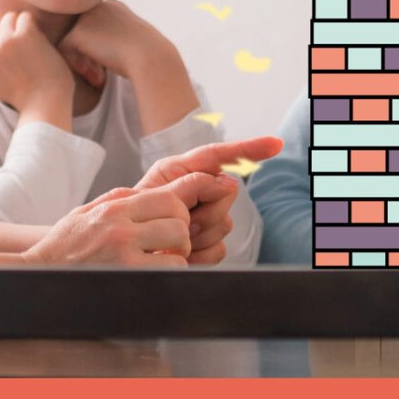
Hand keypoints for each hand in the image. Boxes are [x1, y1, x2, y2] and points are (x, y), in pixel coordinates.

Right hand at [0, 11, 75, 128]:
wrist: (44, 105)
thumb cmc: (24, 96)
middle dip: (6, 29)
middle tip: (21, 44)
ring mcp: (5, 41)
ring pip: (9, 17)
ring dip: (20, 26)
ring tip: (31, 43)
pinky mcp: (24, 35)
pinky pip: (25, 17)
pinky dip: (33, 25)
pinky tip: (38, 40)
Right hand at [25, 172, 218, 265]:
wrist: (35, 273)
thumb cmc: (64, 246)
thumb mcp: (88, 211)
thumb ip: (121, 201)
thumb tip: (157, 193)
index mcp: (113, 208)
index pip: (168, 198)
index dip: (180, 210)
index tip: (176, 222)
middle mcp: (120, 228)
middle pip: (179, 220)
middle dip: (182, 233)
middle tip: (169, 245)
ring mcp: (124, 256)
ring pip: (180, 248)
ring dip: (178, 256)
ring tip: (161, 261)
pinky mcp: (126, 278)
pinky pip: (168, 273)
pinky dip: (168, 275)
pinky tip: (153, 276)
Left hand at [56, 0, 173, 88]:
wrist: (152, 58)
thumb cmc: (148, 56)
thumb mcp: (132, 42)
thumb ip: (114, 40)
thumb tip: (95, 51)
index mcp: (113, 7)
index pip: (94, 28)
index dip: (99, 49)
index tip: (112, 65)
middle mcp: (99, 6)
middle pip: (81, 33)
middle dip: (89, 56)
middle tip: (103, 75)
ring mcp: (88, 17)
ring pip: (72, 41)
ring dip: (84, 62)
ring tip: (100, 78)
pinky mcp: (78, 31)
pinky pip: (65, 49)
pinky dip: (77, 65)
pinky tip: (97, 77)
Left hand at [137, 137, 283, 263]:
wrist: (123, 250)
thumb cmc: (130, 217)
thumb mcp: (155, 192)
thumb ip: (192, 182)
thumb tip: (228, 182)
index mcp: (184, 172)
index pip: (222, 155)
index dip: (250, 148)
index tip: (275, 145)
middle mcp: (199, 192)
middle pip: (227, 192)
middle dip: (206, 207)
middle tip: (181, 218)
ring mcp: (205, 219)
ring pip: (225, 223)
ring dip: (200, 233)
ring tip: (175, 237)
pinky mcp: (206, 245)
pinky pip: (220, 248)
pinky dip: (200, 254)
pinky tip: (184, 254)